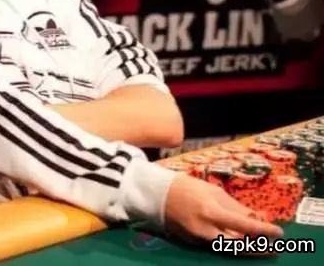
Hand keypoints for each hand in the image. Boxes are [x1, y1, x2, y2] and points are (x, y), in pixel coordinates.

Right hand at [164, 173, 282, 243]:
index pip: (244, 226)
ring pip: (228, 248)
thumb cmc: (188, 187)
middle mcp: (206, 229)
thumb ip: (236, 206)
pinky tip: (237, 239)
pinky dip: (228, 243)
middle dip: (258, 248)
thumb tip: (257, 217)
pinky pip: (215, 244)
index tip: (279, 232)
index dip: (263, 231)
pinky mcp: (193, 243)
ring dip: (245, 247)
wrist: (157, 195)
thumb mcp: (214, 192)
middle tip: (274, 248)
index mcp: (212, 212)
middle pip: (238, 246)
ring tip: (260, 245)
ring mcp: (198, 239)